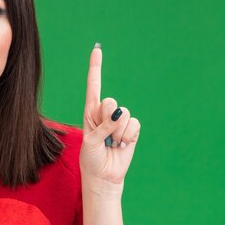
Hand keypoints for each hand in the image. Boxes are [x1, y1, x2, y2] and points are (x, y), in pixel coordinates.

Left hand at [80, 45, 140, 194]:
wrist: (104, 176)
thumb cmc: (91, 158)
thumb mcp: (90, 140)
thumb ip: (102, 125)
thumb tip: (118, 113)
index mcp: (90, 111)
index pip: (94, 86)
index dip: (96, 67)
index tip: (97, 49)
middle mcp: (105, 113)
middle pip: (110, 102)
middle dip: (107, 120)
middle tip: (104, 136)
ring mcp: (120, 121)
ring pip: (124, 115)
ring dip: (117, 132)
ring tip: (112, 143)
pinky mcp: (132, 130)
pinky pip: (134, 125)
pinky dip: (128, 136)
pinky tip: (122, 145)